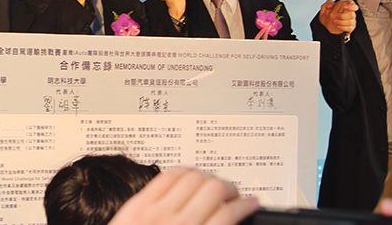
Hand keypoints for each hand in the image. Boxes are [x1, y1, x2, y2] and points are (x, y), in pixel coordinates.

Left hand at [109, 166, 258, 224]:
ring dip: (209, 177)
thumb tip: (228, 219)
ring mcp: (156, 210)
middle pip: (214, 189)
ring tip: (213, 183)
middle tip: (234, 193)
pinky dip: (184, 172)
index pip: (229, 214)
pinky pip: (167, 175)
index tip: (252, 202)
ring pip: (192, 177)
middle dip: (230, 188)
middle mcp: (177, 224)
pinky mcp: (139, 203)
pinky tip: (189, 176)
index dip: (246, 205)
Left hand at [318, 0, 356, 36]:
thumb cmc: (328, 16)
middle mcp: (349, 13)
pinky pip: (349, 28)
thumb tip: (331, 4)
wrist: (326, 26)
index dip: (351, 6)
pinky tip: (337, 26)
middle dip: (343, 16)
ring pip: (351, 21)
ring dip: (342, 22)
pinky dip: (343, 27)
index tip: (345, 7)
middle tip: (336, 16)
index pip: (352, 4)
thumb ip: (327, 3)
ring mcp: (350, 21)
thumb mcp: (325, 8)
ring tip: (335, 21)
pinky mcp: (350, 28)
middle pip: (352, 14)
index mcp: (345, 7)